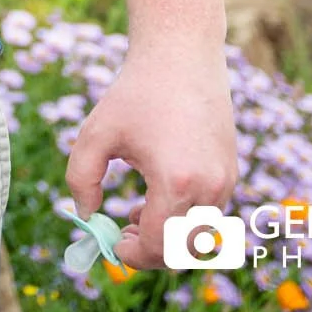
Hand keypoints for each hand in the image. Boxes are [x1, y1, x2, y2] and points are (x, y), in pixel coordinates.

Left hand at [63, 33, 236, 269]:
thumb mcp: (95, 135)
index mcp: (174, 181)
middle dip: (151, 252)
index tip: (113, 245)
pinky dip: (185, 218)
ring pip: (198, 235)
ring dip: (168, 236)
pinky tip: (158, 195)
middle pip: (183, 251)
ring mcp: (225, 181)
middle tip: (122, 236)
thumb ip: (80, 180)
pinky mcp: (231, 172)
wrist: (181, 56)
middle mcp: (209, 187)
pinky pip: (209, 213)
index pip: (159, 245)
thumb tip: (86, 216)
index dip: (134, 255)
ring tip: (135, 214)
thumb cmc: (135, 94)